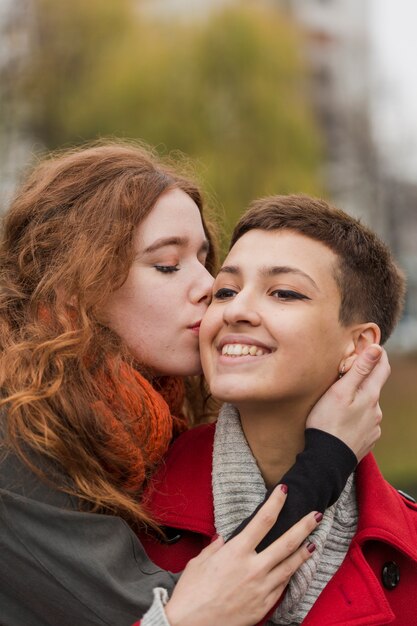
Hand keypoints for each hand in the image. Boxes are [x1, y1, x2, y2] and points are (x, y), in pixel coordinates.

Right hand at [164, 485, 320, 625]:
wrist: (190, 625)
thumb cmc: (191, 592)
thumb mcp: (200, 561)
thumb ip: (216, 547)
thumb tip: (225, 538)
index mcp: (237, 552)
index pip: (263, 520)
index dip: (276, 503)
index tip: (284, 491)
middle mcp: (253, 568)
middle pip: (286, 542)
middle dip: (304, 526)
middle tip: (316, 515)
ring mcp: (261, 588)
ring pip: (290, 566)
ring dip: (304, 552)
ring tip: (314, 542)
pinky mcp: (264, 606)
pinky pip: (281, 587)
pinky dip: (289, 575)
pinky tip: (293, 569)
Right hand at [306, 344, 388, 460]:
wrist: (326, 461)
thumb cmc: (327, 423)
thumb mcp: (339, 392)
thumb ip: (359, 370)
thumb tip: (376, 348)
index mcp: (370, 396)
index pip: (382, 367)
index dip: (378, 354)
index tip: (371, 346)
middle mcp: (377, 411)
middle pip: (374, 387)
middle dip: (364, 378)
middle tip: (346, 373)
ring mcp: (373, 427)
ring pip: (368, 406)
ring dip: (359, 399)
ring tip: (339, 401)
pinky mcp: (367, 440)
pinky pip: (364, 422)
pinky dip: (356, 416)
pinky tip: (343, 421)